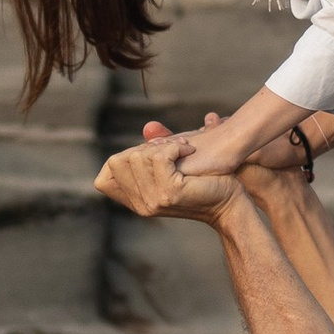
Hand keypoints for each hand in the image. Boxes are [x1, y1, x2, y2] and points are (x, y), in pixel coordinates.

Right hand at [94, 133, 239, 222]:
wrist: (230, 197)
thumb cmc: (204, 180)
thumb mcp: (173, 166)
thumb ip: (157, 151)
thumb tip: (149, 127)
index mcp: (136, 203)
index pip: (103, 180)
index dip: (122, 160)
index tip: (153, 153)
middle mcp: (140, 206)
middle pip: (118, 162)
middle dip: (144, 148)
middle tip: (173, 147)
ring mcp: (153, 202)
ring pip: (137, 157)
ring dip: (162, 145)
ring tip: (183, 148)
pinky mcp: (169, 193)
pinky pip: (158, 158)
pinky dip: (173, 147)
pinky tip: (188, 150)